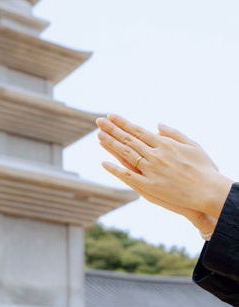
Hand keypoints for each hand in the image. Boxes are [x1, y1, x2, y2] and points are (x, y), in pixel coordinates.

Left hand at [96, 114, 232, 219]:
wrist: (208, 191)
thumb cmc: (204, 169)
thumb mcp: (192, 145)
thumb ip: (174, 134)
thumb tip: (158, 125)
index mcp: (164, 144)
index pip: (138, 131)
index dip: (123, 123)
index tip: (112, 116)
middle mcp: (155, 154)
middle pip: (129, 140)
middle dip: (112, 130)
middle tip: (99, 121)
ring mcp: (151, 170)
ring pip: (126, 154)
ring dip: (111, 145)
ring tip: (99, 136)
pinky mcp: (150, 187)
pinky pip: (129, 177)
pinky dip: (116, 170)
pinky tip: (104, 163)